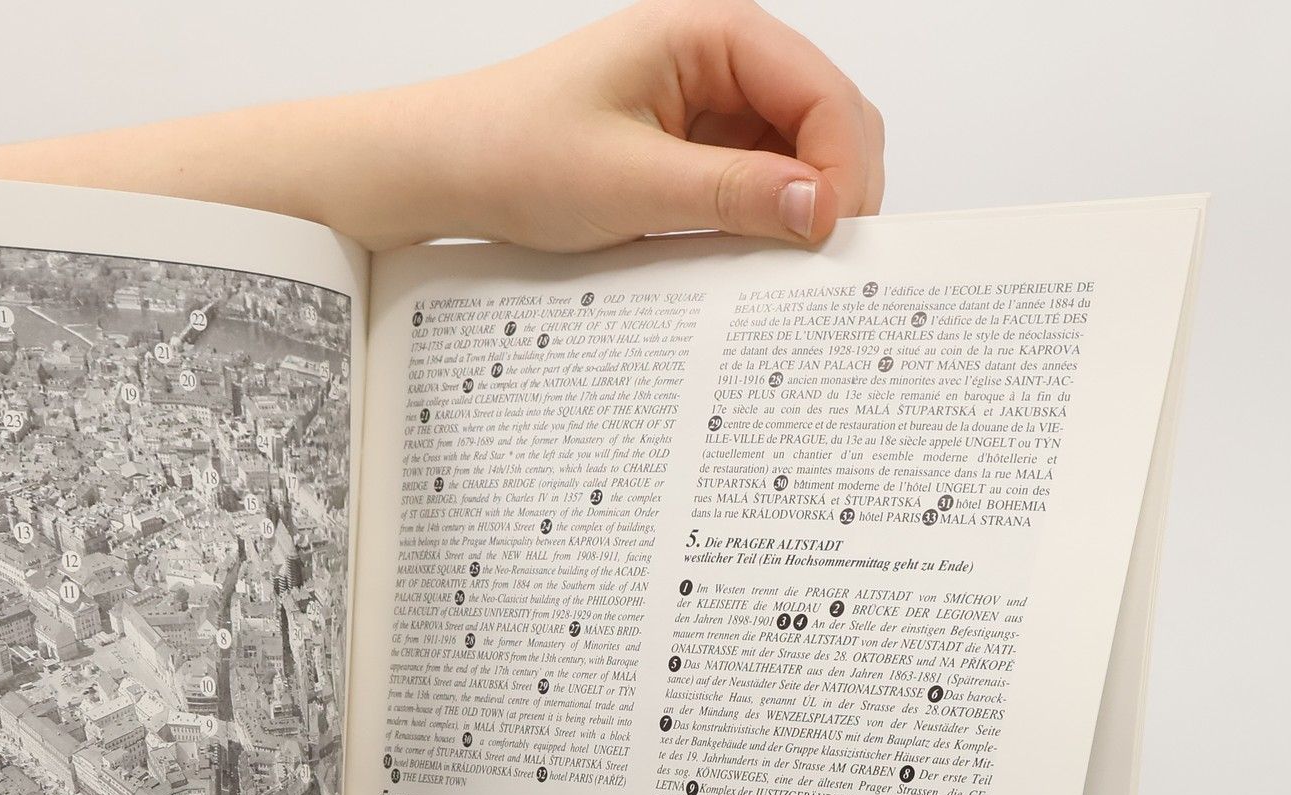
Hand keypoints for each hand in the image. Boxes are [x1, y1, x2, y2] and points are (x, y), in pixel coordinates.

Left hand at [438, 0, 884, 249]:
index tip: (831, 236)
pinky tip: (753, 256)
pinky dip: (766, 219)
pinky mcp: (694, 150)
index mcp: (713, 33)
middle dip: (835, 187)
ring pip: (800, 156)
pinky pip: (757, 182)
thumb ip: (731, 193)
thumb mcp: (628, 182)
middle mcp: (721, 59)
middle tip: (823, 263)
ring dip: (802, 208)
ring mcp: (711, 105)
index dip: (842, 166)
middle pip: (828, 120)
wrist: (447, 168)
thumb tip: (818, 208)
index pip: (823, 92)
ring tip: (786, 265)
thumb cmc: (513, 151)